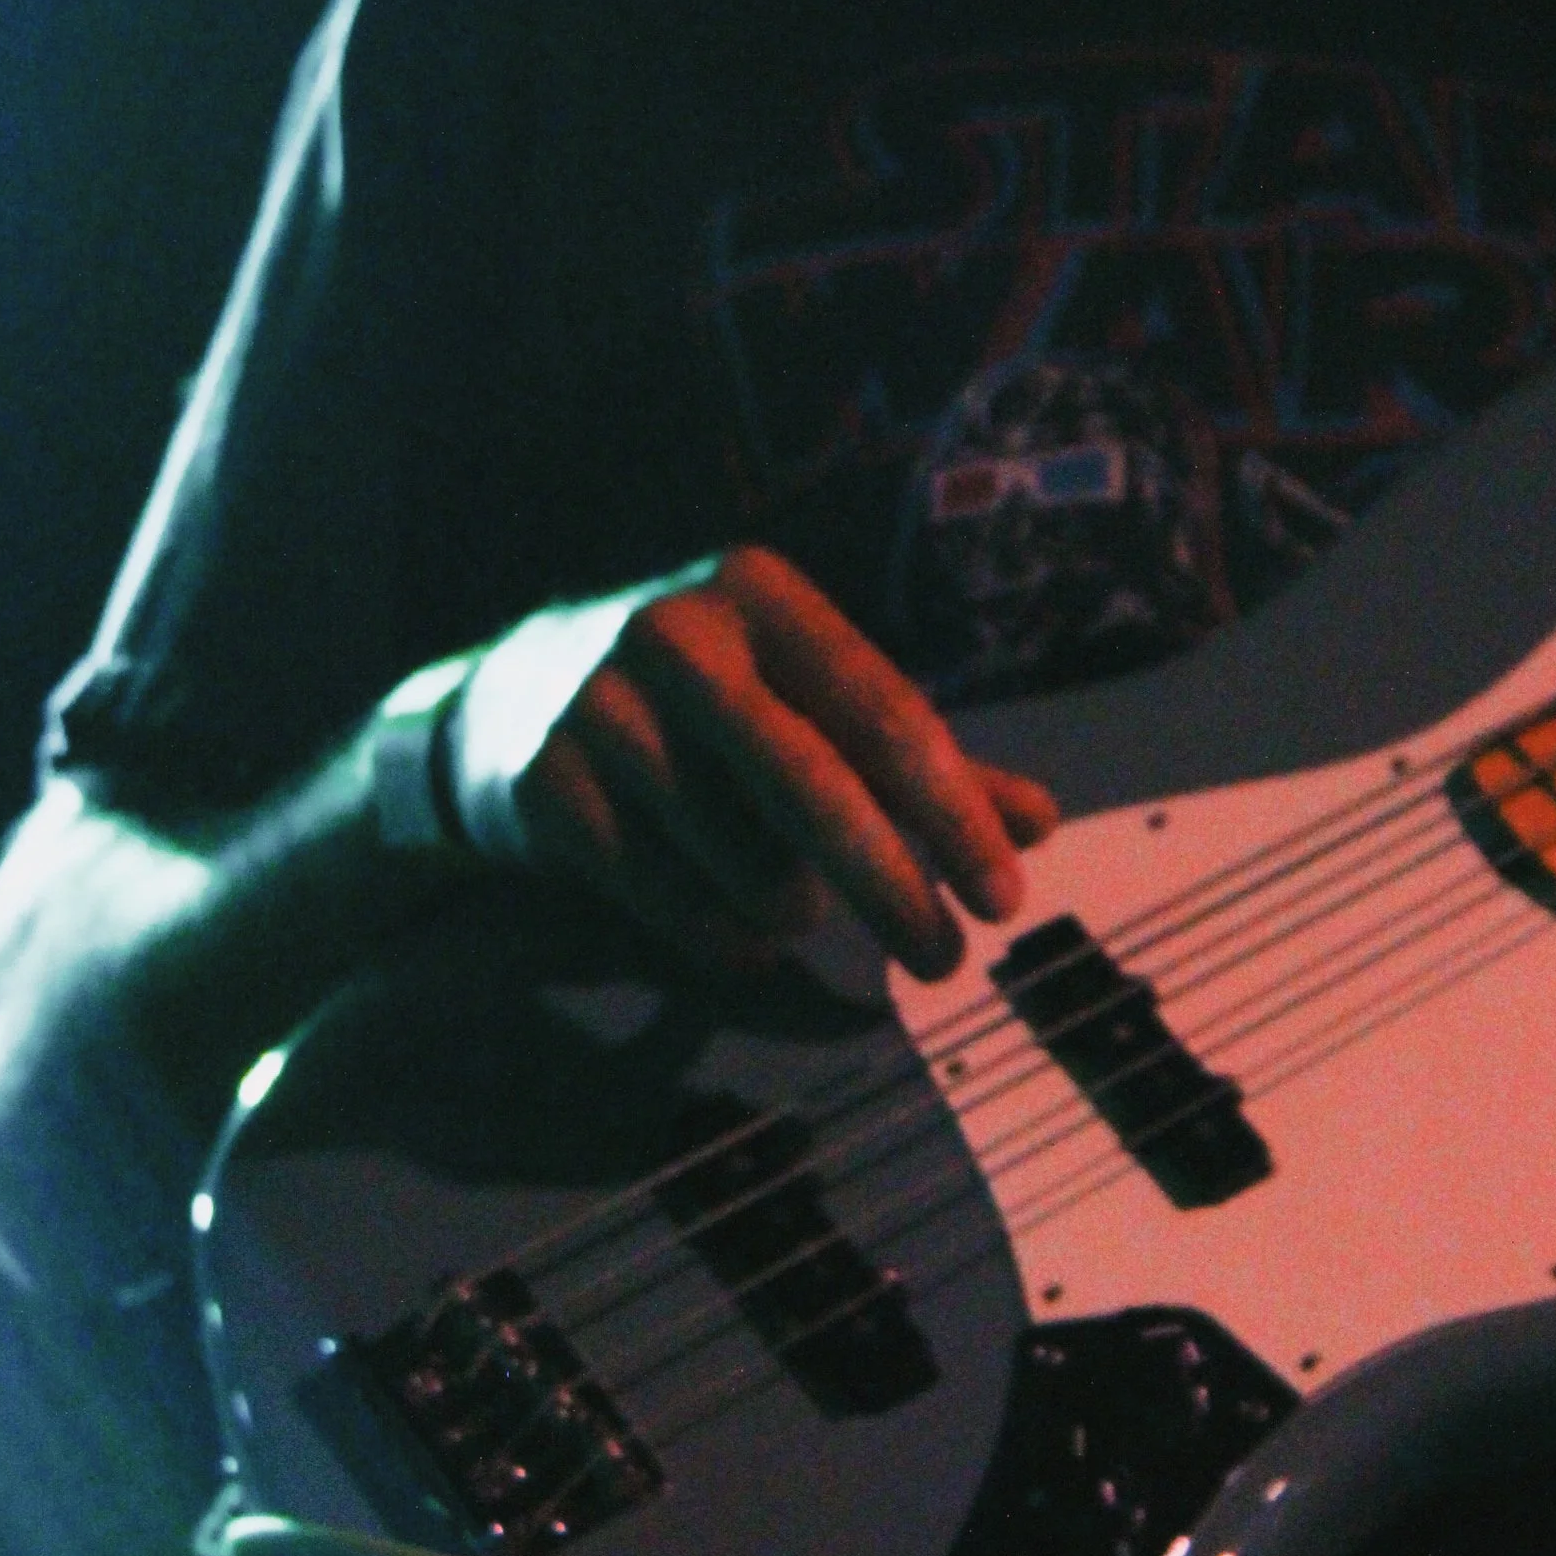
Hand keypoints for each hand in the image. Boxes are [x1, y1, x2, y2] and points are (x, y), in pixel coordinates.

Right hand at [510, 549, 1058, 979]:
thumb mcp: (810, 701)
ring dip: (795, 909)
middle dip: (892, 887)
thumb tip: (1040, 823)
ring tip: (802, 908)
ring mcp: (598, 707)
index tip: (1006, 902)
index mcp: (760, 593)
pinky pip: (669, 899)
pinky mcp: (544, 785)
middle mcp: (676, 634)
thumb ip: (919, 762)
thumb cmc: (710, 704)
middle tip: (945, 962)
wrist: (515, 700)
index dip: (954, 814)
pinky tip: (744, 933)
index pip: (884, 712)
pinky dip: (726, 936)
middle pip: (810, 785)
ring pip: (740, 858)